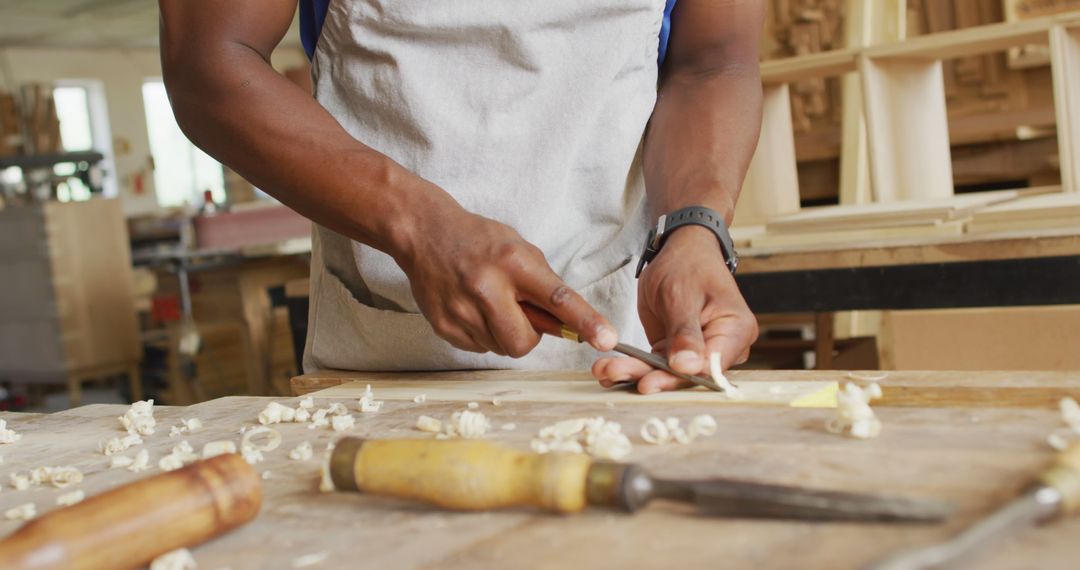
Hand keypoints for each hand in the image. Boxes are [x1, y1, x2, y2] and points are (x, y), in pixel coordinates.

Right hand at [394, 201, 617, 356]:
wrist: (425, 233)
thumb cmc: (479, 240)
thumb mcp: (519, 248)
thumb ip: (544, 283)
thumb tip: (567, 321)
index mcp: (513, 263)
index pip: (557, 298)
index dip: (585, 321)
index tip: (607, 339)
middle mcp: (486, 287)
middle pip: (524, 341)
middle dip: (528, 335)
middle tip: (518, 311)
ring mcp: (462, 310)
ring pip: (501, 348)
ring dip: (504, 333)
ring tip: (489, 303)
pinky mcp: (445, 326)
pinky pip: (479, 347)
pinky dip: (483, 334)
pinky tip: (472, 308)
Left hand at [591, 226, 757, 392]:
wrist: (682, 252)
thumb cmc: (689, 266)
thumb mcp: (681, 295)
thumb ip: (684, 332)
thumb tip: (687, 367)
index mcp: (736, 331)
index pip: (710, 366)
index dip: (678, 377)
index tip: (647, 381)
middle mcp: (724, 348)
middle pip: (687, 374)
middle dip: (648, 376)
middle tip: (612, 373)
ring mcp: (701, 352)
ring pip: (668, 373)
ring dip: (634, 372)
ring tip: (603, 370)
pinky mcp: (679, 353)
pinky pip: (658, 365)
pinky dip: (634, 366)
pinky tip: (610, 369)